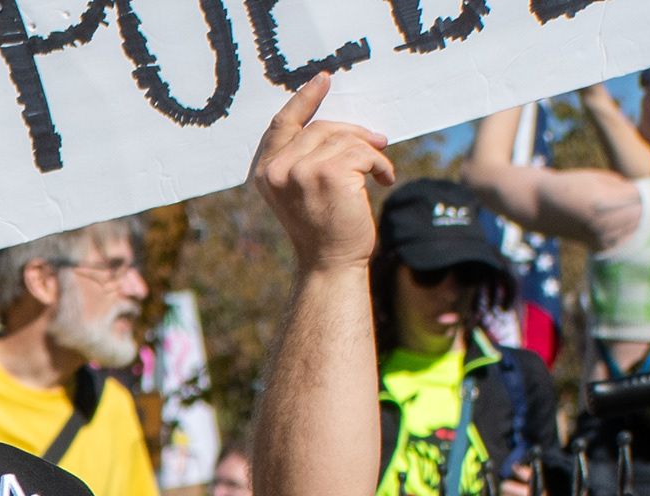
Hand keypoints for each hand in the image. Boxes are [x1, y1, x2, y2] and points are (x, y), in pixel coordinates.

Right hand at [251, 74, 394, 270]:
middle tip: (378, 144)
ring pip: (344, 138)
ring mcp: (300, 172)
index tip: (324, 79)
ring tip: (379, 171)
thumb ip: (304, 158)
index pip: (283, 124)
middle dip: (353, 134)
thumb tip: (342, 125)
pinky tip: (384, 180)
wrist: (329, 262)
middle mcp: (276, 170)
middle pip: (321, 127)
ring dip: (369, 152)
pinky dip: (380, 163)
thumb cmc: (322, 227)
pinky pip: (363, 152)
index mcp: (265, 172)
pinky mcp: (329, 174)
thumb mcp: (302, 189)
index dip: (304, 99)